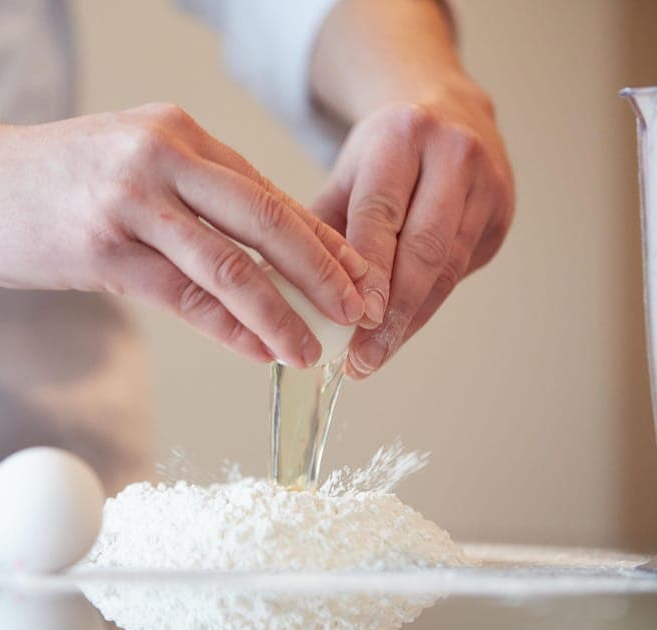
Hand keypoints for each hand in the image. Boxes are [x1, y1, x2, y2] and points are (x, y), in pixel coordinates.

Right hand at [0, 103, 371, 366]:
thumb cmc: (49, 180)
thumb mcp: (128, 164)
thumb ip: (189, 197)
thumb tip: (253, 253)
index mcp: (177, 132)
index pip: (265, 190)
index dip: (317, 237)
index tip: (353, 272)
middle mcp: (163, 156)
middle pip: (266, 217)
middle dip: (322, 268)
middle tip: (359, 307)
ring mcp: (132, 200)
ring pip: (230, 261)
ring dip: (280, 310)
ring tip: (311, 348)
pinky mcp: (102, 246)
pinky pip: (182, 293)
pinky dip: (227, 325)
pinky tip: (257, 348)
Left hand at [311, 79, 514, 377]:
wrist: (449, 112)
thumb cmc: (384, 153)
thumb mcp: (346, 172)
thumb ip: (323, 226)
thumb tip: (287, 291)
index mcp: (403, 136)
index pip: (381, 213)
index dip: (370, 271)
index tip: (353, 320)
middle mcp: (454, 156)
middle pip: (425, 248)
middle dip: (394, 312)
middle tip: (364, 357)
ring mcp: (488, 185)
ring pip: (448, 268)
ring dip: (411, 319)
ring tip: (376, 356)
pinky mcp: (502, 215)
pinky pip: (461, 272)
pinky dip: (427, 305)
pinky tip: (400, 332)